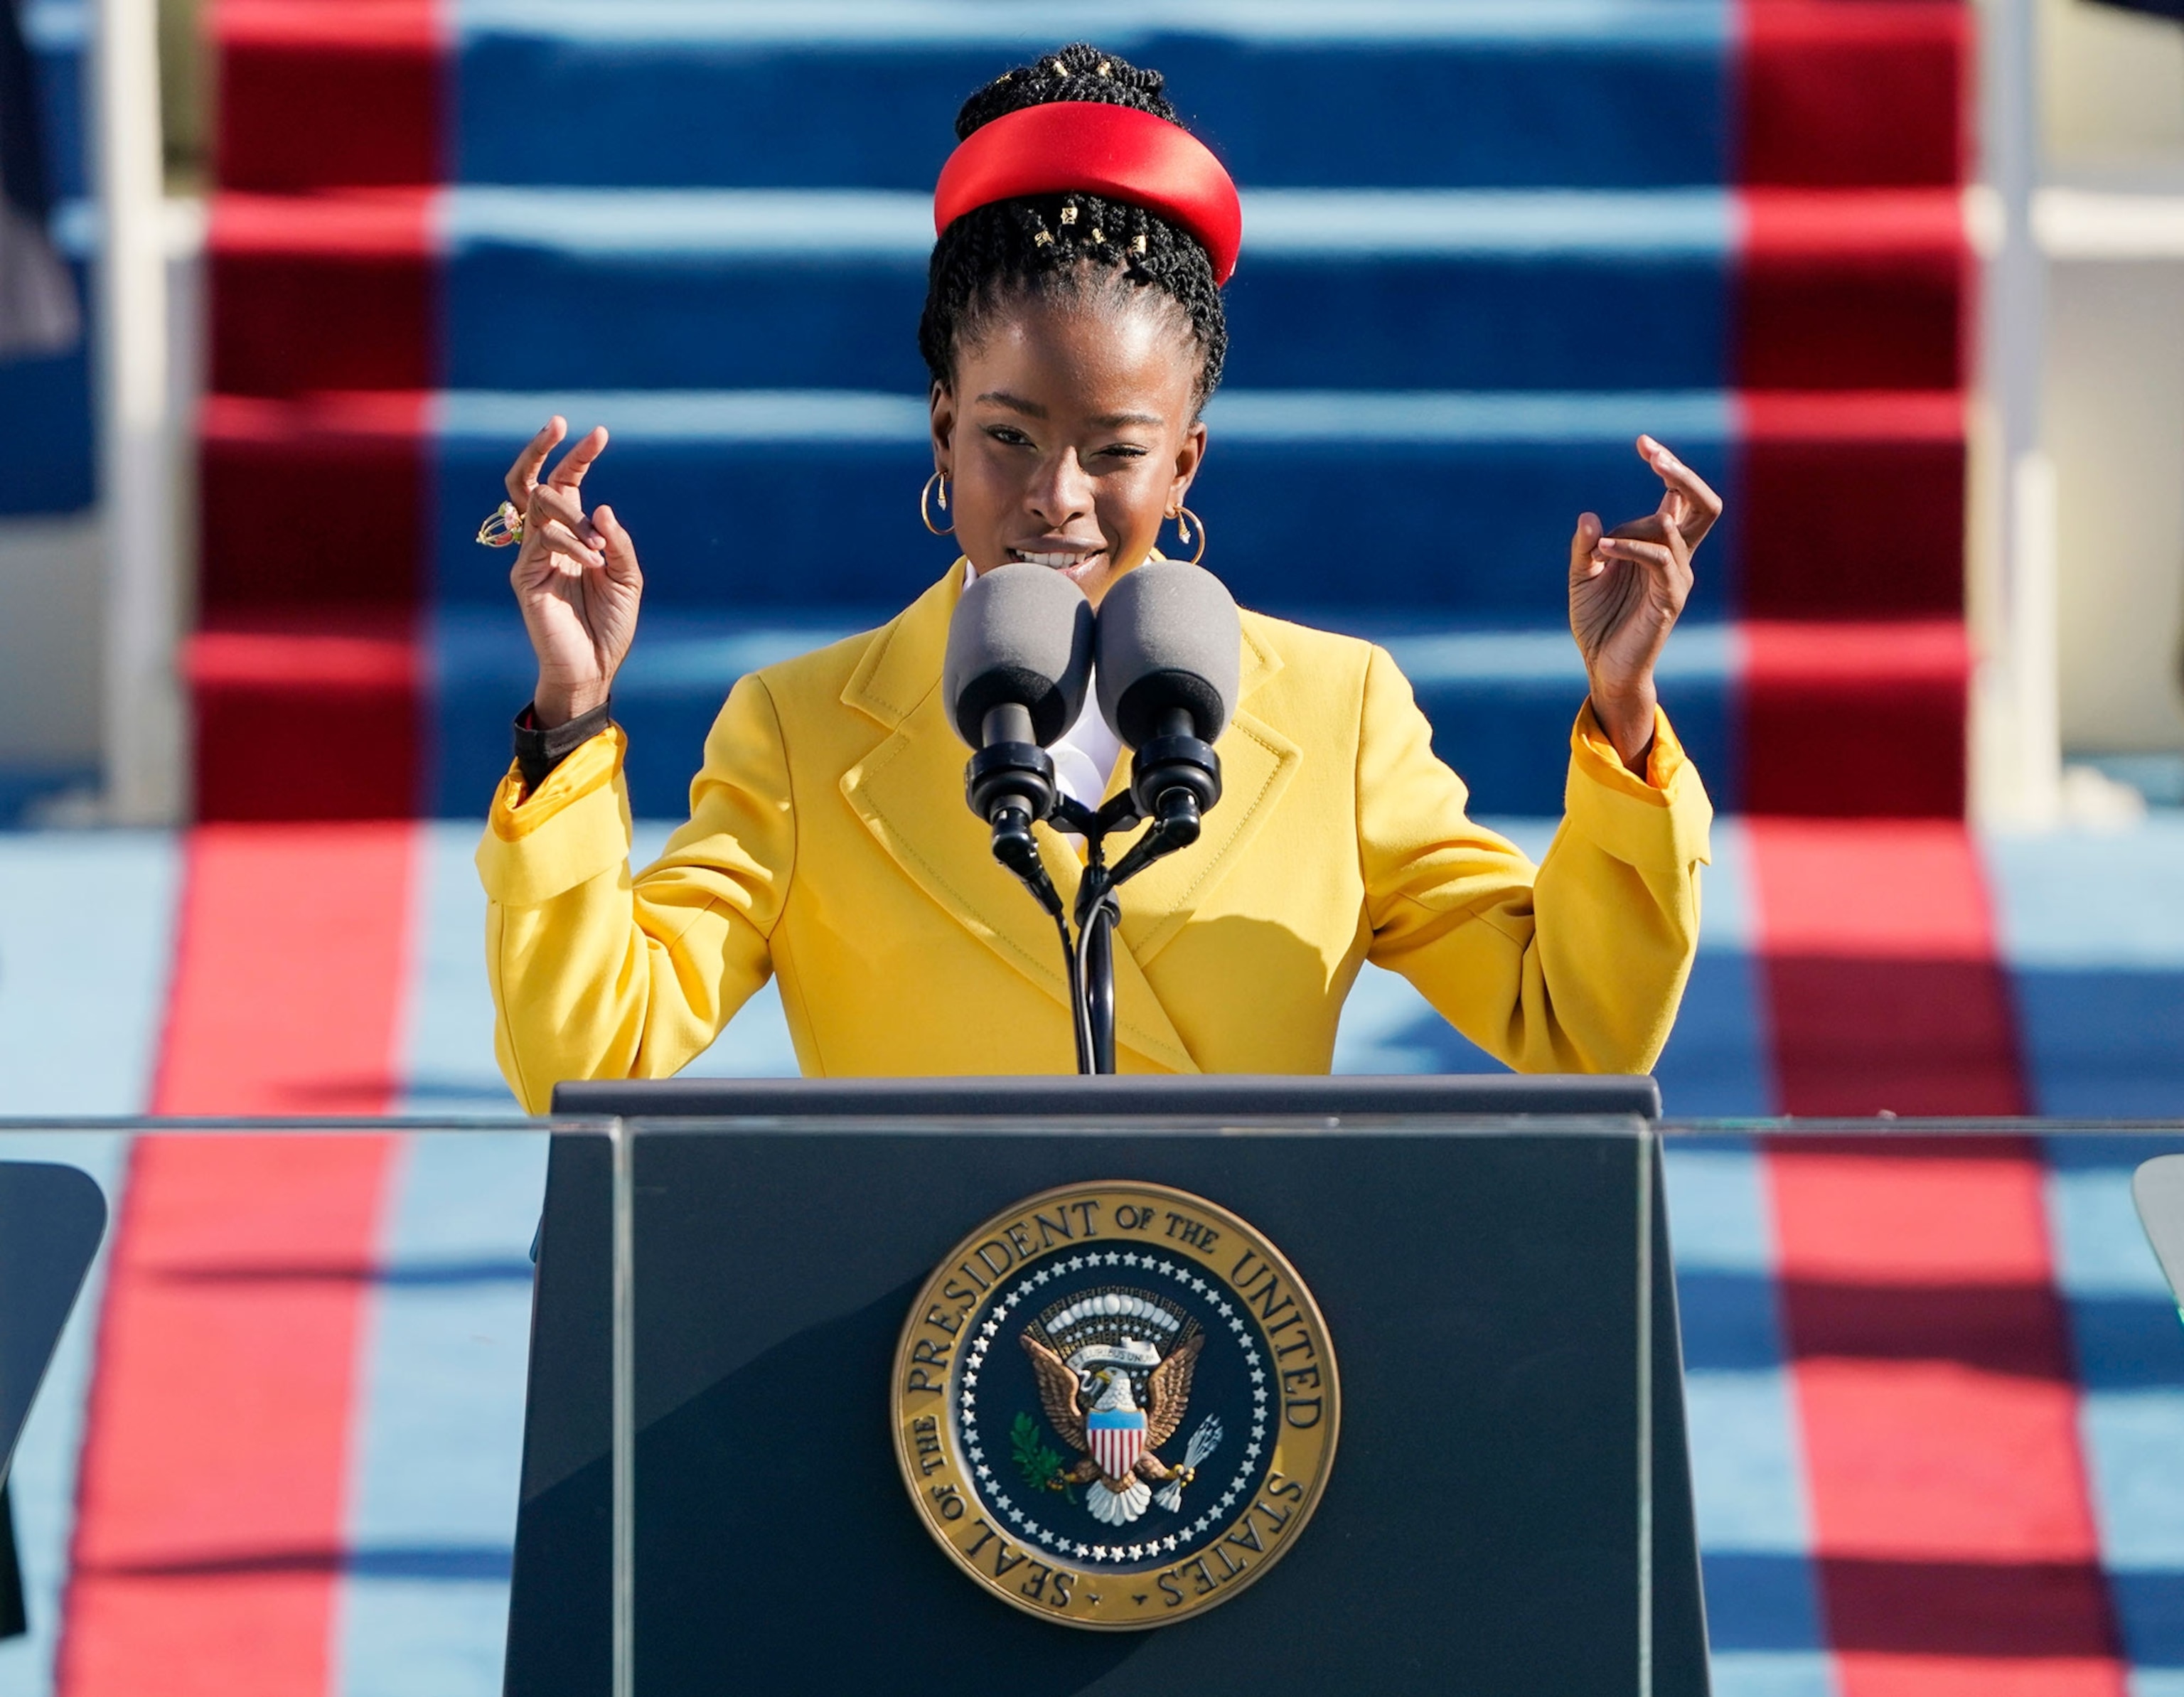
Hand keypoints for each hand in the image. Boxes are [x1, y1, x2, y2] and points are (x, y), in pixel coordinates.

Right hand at [506, 417, 642, 727]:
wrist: (595, 667)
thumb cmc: (611, 624)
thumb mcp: (628, 577)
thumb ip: (618, 542)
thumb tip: (601, 507)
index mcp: (573, 535)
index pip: (567, 484)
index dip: (579, 457)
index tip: (600, 433)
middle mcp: (548, 540)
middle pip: (530, 482)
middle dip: (541, 449)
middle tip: (558, 423)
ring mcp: (533, 556)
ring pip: (538, 506)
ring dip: (572, 515)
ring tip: (599, 550)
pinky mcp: (525, 576)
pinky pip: (542, 541)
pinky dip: (571, 545)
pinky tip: (593, 563)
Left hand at [1567, 435, 1720, 771]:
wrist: (1604, 669)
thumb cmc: (1597, 622)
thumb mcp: (1582, 577)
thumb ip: (1585, 546)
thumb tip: (1589, 516)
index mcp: (1659, 545)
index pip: (1678, 496)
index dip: (1667, 466)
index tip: (1643, 442)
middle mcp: (1676, 556)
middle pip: (1704, 505)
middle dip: (1683, 474)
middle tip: (1653, 454)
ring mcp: (1677, 577)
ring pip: (1679, 529)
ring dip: (1637, 524)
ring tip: (1601, 544)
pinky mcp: (1670, 599)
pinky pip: (1659, 560)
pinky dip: (1631, 548)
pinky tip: (1603, 550)